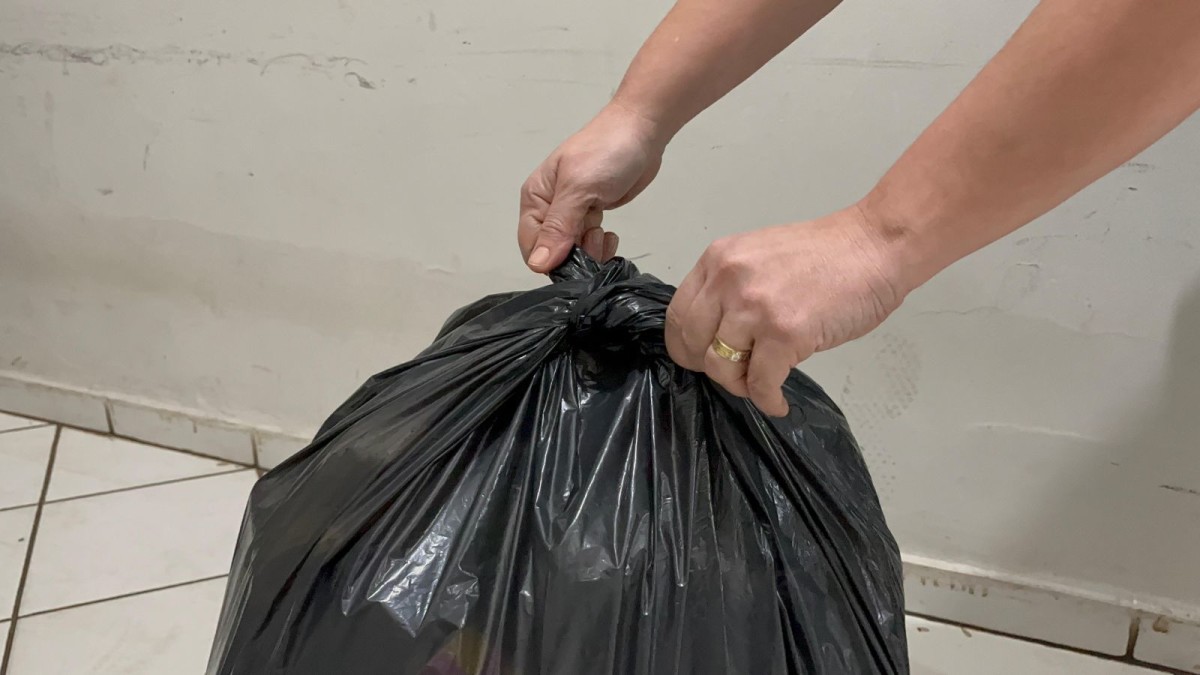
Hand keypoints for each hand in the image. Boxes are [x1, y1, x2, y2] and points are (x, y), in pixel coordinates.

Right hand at [519, 103, 664, 272]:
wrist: (642, 132)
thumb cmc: (607, 150)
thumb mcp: (578, 188)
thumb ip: (558, 227)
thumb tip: (539, 263)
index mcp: (536, 197)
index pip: (530, 244)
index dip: (550, 258)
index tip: (574, 256)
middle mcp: (550, 207)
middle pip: (552, 250)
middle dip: (574, 254)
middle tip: (594, 237)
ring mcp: (572, 212)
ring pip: (572, 250)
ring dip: (590, 250)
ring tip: (603, 231)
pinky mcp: (592, 214)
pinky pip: (589, 242)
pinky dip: (601, 244)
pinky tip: (610, 233)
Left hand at [665, 207, 907, 415]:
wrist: (874, 247)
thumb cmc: (828, 255)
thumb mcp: (759, 258)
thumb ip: (731, 289)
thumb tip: (716, 334)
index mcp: (718, 259)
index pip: (678, 315)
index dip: (686, 345)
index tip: (702, 358)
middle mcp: (727, 280)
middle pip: (691, 343)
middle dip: (709, 368)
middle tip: (734, 375)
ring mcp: (754, 307)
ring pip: (720, 367)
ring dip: (740, 385)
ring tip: (761, 385)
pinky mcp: (784, 333)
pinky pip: (760, 383)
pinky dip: (768, 400)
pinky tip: (778, 402)